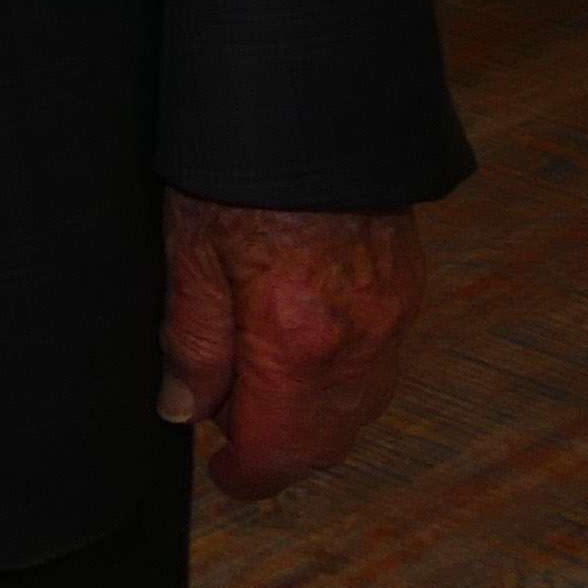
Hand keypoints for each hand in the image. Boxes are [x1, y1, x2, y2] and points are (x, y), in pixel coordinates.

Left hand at [158, 193, 424, 501]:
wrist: (314, 110)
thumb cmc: (243, 173)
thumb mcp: (189, 252)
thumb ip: (190, 341)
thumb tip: (183, 409)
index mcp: (296, 342)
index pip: (280, 450)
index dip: (248, 476)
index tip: (223, 477)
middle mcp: (358, 343)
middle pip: (326, 442)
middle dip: (278, 449)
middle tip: (227, 424)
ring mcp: (391, 319)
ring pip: (358, 408)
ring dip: (309, 416)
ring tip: (254, 376)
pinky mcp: (404, 291)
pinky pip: (378, 365)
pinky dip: (338, 377)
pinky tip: (296, 345)